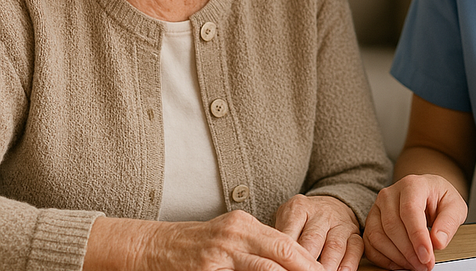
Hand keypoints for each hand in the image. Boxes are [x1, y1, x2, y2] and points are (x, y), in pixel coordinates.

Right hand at [87, 210, 325, 270]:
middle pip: (283, 252)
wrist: (152, 248)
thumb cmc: (196, 246)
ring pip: (265, 270)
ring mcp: (219, 254)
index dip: (309, 262)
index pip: (287, 243)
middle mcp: (235, 234)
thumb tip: (293, 260)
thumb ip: (257, 247)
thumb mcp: (229, 238)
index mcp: (245, 223)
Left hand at [275, 194, 361, 270]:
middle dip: (307, 262)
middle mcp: (321, 213)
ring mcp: (340, 222)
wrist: (328, 205)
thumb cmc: (301, 219)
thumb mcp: (286, 220)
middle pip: (312, 240)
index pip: (290, 233)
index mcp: (299, 208)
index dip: (286, 254)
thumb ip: (281, 237)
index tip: (283, 266)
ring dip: (328, 265)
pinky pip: (355, 248)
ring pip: (335, 246)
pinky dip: (348, 264)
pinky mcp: (355, 233)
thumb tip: (272, 259)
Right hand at [363, 174, 467, 270]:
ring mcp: (378, 207)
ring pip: (378, 235)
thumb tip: (438, 242)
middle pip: (392, 225)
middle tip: (424, 265)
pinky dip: (383, 258)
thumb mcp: (455, 207)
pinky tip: (399, 263)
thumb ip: (448, 223)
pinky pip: (370, 243)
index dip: (417, 236)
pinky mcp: (372, 220)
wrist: (428, 192)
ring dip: (396, 256)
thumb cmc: (440, 198)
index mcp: (412, 184)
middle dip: (409, 251)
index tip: (427, 256)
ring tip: (415, 265)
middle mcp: (390, 193)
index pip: (410, 211)